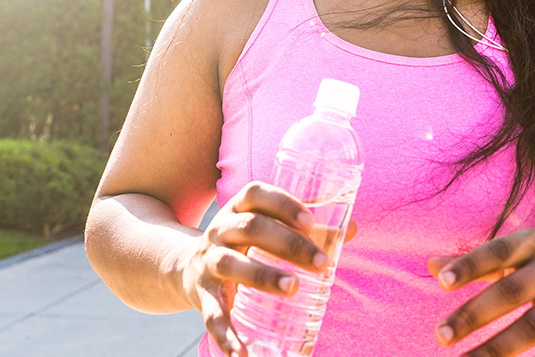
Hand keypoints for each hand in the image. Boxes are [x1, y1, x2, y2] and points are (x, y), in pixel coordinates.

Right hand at [179, 182, 328, 356]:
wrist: (184, 267)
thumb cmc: (242, 244)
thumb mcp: (263, 228)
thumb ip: (304, 228)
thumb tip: (350, 229)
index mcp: (238, 209)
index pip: (256, 193)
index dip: (283, 203)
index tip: (311, 220)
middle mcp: (220, 230)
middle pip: (251, 227)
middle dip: (288, 243)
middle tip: (321, 262)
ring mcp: (209, 262)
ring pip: (231, 264)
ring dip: (263, 276)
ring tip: (293, 288)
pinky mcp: (203, 294)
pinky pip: (212, 314)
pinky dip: (227, 335)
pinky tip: (242, 354)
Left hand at [427, 228, 534, 355]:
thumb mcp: (519, 252)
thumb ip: (477, 262)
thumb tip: (432, 265)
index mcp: (533, 244)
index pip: (497, 252)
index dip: (471, 265)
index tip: (442, 281)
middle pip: (511, 292)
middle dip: (474, 315)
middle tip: (440, 335)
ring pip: (533, 327)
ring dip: (496, 350)